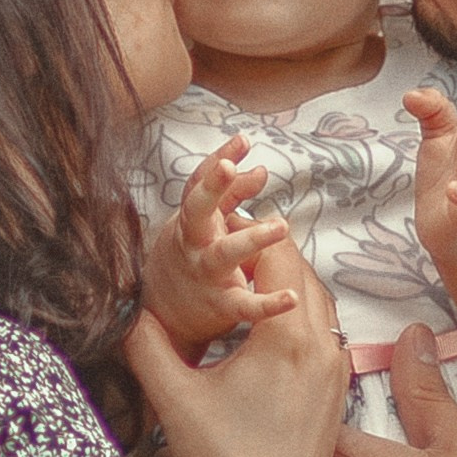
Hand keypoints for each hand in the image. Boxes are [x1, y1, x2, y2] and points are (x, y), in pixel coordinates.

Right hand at [127, 237, 344, 456]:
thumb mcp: (173, 397)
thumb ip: (146, 344)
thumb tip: (125, 307)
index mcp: (286, 337)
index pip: (278, 256)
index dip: (248, 235)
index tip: (220, 230)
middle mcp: (322, 346)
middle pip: (304, 273)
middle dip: (269, 255)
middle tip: (230, 251)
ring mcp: (337, 370)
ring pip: (320, 304)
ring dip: (288, 287)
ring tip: (247, 285)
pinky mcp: (338, 393)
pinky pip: (325, 336)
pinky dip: (301, 319)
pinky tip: (268, 333)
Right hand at [143, 136, 294, 351]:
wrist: (165, 316)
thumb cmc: (192, 257)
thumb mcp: (206, 222)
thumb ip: (233, 194)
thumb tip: (261, 168)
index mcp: (192, 220)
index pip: (199, 184)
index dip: (218, 161)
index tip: (242, 140)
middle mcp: (194, 243)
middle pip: (197, 210)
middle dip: (211, 187)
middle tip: (230, 167)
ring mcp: (205, 273)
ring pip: (223, 254)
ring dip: (250, 239)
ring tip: (280, 227)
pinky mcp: (219, 305)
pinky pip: (243, 305)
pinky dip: (266, 304)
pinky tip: (291, 298)